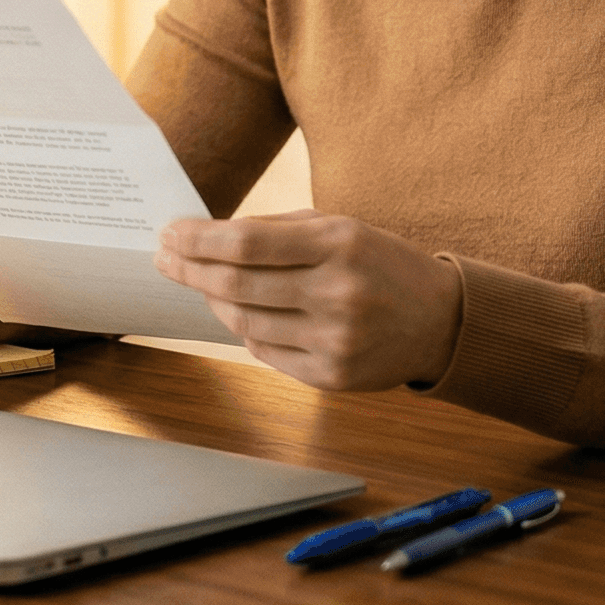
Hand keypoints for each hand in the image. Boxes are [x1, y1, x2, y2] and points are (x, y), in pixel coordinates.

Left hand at [155, 209, 463, 391]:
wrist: (440, 321)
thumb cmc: (379, 264)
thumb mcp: (340, 228)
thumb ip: (276, 228)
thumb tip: (207, 235)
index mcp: (339, 244)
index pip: (247, 242)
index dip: (199, 240)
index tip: (170, 234)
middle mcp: (338, 293)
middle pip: (236, 285)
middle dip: (190, 269)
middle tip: (165, 258)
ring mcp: (335, 340)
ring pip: (244, 322)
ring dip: (213, 301)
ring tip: (203, 284)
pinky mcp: (332, 376)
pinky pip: (265, 352)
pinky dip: (246, 331)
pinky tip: (243, 314)